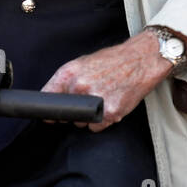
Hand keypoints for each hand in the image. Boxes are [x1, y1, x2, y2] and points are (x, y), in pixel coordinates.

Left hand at [40, 33, 172, 131]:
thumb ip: (65, 81)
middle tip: (88, 99)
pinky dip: (101, 121)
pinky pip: (96, 127)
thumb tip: (50, 100)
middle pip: (65, 114)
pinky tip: (110, 105)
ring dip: (88, 117)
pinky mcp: (109, 113)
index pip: (47, 98)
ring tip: (102, 99)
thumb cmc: (111, 61)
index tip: (51, 114)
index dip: (48, 109)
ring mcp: (94, 100)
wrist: (140, 60)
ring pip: (80, 122)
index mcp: (69, 73)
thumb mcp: (82, 63)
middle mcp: (79, 86)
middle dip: (73, 111)